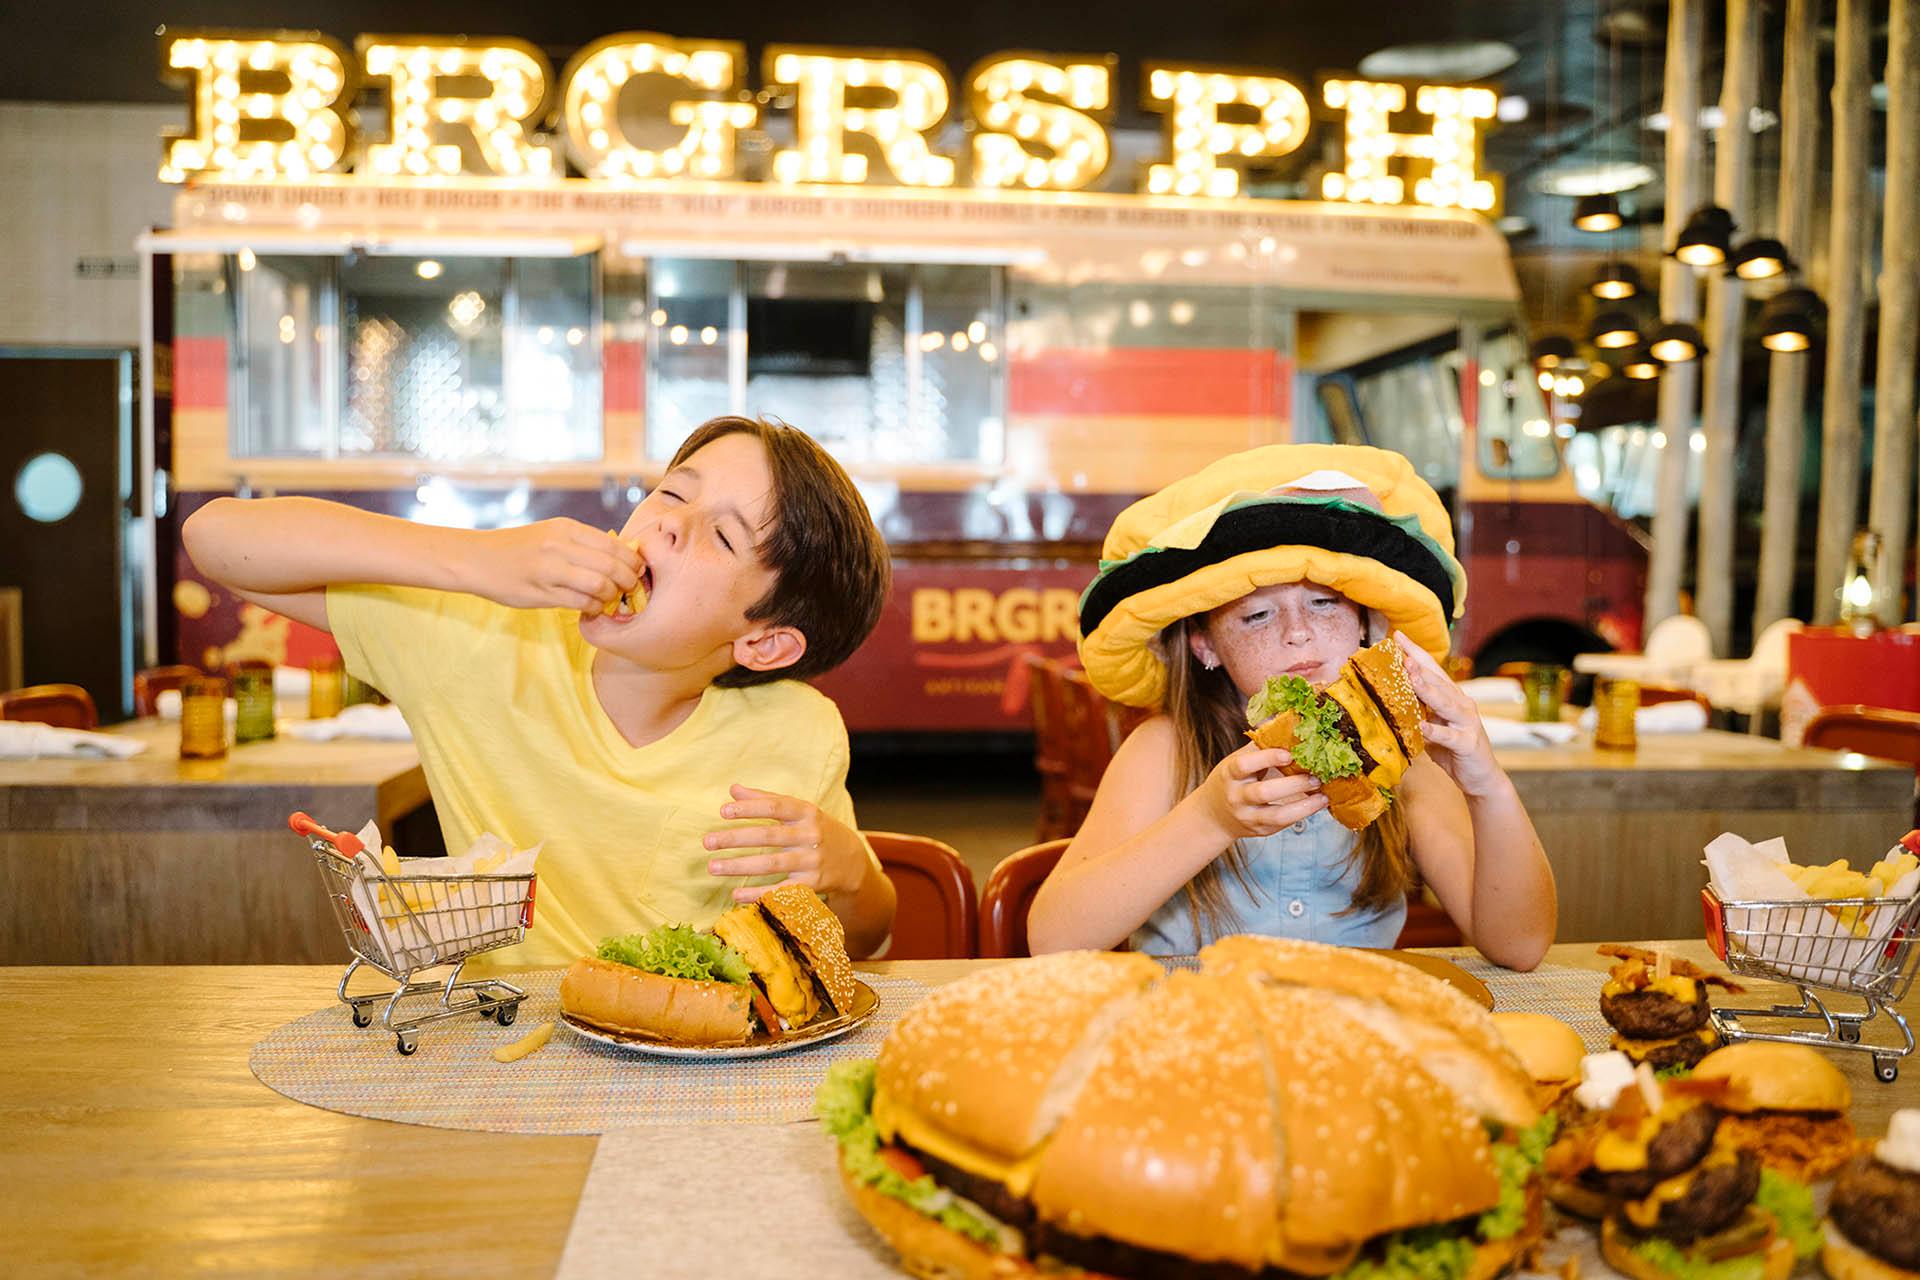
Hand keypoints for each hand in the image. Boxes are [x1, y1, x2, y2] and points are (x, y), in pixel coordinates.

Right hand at [464, 520, 641, 612]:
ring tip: (611, 599)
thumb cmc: (520, 548)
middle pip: (612, 566)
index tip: (638, 570)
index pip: (614, 545)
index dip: (633, 561)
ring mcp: (549, 570)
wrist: (478, 559)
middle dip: (628, 581)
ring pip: (599, 585)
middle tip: (631, 589)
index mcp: (566, 528)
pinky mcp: (541, 592)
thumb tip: (621, 556)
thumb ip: (582, 543)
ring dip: (611, 596)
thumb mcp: (551, 533)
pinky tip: (593, 608)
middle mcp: (559, 546)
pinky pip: (580, 602)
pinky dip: (594, 607)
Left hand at [704, 785, 870, 900]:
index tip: (723, 812)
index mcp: (806, 812)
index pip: (775, 807)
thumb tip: (733, 790)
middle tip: (707, 842)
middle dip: (735, 839)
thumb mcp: (798, 811)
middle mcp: (810, 836)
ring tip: (713, 867)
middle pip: (768, 836)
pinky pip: (781, 891)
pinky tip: (735, 894)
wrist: (851, 860)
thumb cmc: (815, 830)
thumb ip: (765, 800)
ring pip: (771, 864)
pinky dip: (757, 894)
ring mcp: (811, 862)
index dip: (749, 808)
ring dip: (739, 866)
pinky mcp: (812, 885)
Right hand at [1197, 741, 1326, 841]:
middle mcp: (1236, 797)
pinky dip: (1302, 814)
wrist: (1214, 815)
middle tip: (1315, 777)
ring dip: (1304, 806)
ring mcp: (1248, 816)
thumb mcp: (1237, 761)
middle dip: (1293, 784)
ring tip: (1322, 796)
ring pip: (1276, 815)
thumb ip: (1259, 746)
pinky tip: (1317, 804)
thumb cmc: (1233, 780)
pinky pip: (1283, 825)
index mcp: (1230, 774)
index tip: (1289, 754)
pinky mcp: (1260, 830)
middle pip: (1263, 792)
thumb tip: (1286, 720)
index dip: (1267, 758)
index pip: (1244, 765)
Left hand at [1392, 632, 1505, 797]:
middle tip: (1400, 651)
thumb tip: (1387, 699)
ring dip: (1426, 689)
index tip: (1397, 636)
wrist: (1480, 777)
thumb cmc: (1453, 750)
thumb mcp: (1432, 727)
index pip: (1432, 670)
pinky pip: (1449, 736)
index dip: (1416, 652)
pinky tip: (1422, 726)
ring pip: (1445, 703)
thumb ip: (1417, 712)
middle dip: (1418, 665)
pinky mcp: (1467, 743)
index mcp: (1451, 697)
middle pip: (1438, 681)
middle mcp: (1461, 704)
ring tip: (1410, 676)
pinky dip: (1435, 731)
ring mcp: (1466, 723)